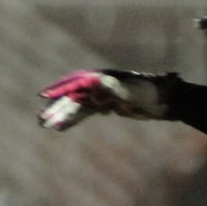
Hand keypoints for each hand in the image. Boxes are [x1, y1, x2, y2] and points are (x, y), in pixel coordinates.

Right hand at [36, 69, 172, 130]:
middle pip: (73, 97)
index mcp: (102, 77)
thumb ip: (114, 86)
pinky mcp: (104, 105)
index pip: (76, 84)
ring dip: (61, 115)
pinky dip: (72, 120)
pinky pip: (84, 113)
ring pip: (76, 106)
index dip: (60, 91)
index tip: (44, 97)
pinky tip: (61, 128)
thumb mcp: (133, 89)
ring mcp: (100, 95)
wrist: (166, 99)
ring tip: (44, 125)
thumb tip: (96, 81)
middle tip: (41, 120)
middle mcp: (98, 84)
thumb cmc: (151, 91)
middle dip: (56, 108)